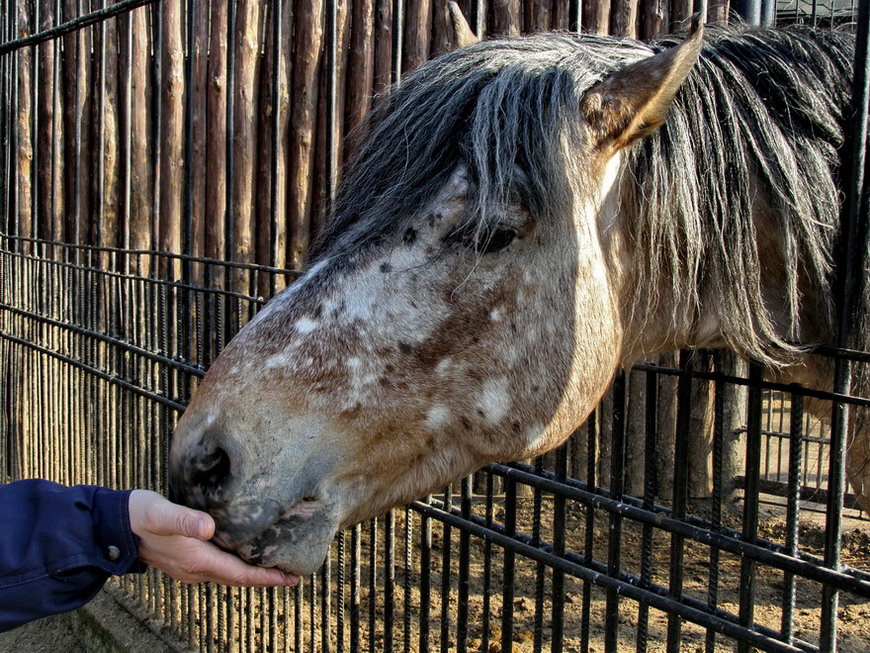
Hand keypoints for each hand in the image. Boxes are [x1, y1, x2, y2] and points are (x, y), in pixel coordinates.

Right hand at [128, 490, 298, 586]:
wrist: (112, 525)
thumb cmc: (139, 515)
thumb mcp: (162, 513)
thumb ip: (184, 520)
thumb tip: (208, 528)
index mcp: (196, 560)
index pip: (240, 574)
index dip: (266, 577)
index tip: (291, 578)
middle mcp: (195, 569)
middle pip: (238, 578)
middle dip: (266, 577)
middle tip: (293, 575)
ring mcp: (189, 567)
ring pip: (229, 574)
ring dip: (252, 572)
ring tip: (276, 566)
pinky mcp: (185, 559)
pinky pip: (219, 567)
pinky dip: (237, 564)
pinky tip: (245, 554)